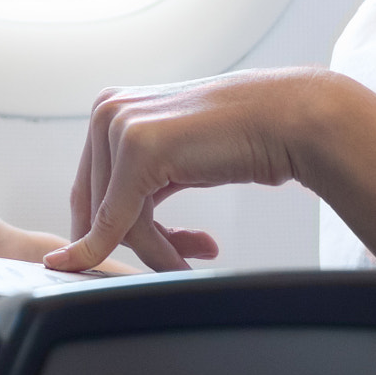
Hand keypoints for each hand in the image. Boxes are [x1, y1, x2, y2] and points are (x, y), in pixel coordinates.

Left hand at [43, 68, 345, 273]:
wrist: (286, 118)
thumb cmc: (240, 138)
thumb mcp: (173, 161)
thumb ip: (135, 186)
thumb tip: (96, 240)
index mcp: (109, 110)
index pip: (89, 190)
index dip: (110, 235)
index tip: (145, 257)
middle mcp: (106, 112)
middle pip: (94, 208)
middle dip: (136, 244)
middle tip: (178, 265)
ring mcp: (119, 127)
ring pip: (112, 221)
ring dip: (155, 252)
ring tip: (192, 261)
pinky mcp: (138, 148)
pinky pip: (125, 221)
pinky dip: (155, 252)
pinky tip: (190, 260)